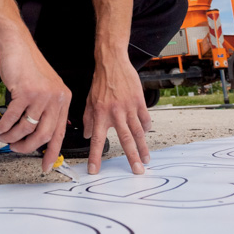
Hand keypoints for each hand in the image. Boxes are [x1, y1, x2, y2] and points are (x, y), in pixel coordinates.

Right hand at [0, 39, 71, 172]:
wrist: (18, 47)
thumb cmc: (29, 68)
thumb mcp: (47, 89)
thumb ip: (48, 109)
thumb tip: (41, 135)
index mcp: (63, 99)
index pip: (60, 132)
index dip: (52, 152)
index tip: (47, 166)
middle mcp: (56, 98)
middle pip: (44, 135)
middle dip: (27, 147)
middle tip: (16, 149)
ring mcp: (41, 95)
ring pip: (27, 128)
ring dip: (13, 136)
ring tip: (5, 137)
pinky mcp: (25, 92)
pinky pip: (13, 117)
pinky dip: (5, 125)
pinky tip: (1, 127)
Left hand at [83, 55, 151, 174]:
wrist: (112, 63)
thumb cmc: (100, 81)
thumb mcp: (89, 101)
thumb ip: (88, 120)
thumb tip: (87, 136)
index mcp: (100, 114)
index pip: (97, 140)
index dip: (95, 157)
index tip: (94, 170)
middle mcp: (115, 113)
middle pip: (125, 140)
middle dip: (131, 157)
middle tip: (137, 171)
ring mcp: (128, 107)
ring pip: (138, 132)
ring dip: (143, 148)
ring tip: (146, 160)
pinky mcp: (139, 101)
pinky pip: (145, 118)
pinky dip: (146, 128)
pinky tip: (146, 133)